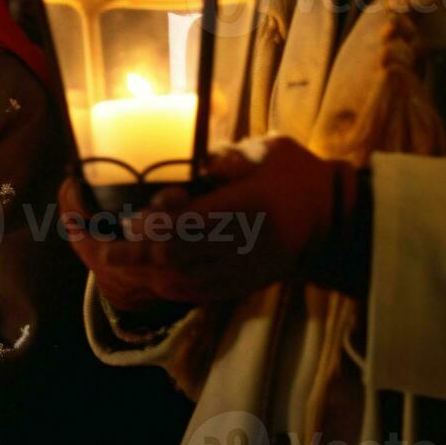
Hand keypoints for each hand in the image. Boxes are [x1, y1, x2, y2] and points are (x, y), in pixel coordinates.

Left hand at [62, 138, 360, 307]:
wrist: (340, 219)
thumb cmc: (297, 174)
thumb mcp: (267, 150)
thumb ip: (226, 156)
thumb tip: (190, 164)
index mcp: (251, 208)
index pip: (189, 225)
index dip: (156, 225)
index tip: (134, 217)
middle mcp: (247, 245)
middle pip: (178, 258)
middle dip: (137, 255)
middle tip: (105, 248)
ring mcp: (247, 270)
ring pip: (185, 282)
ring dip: (147, 275)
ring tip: (117, 264)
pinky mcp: (248, 285)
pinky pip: (202, 294)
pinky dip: (171, 287)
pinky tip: (149, 279)